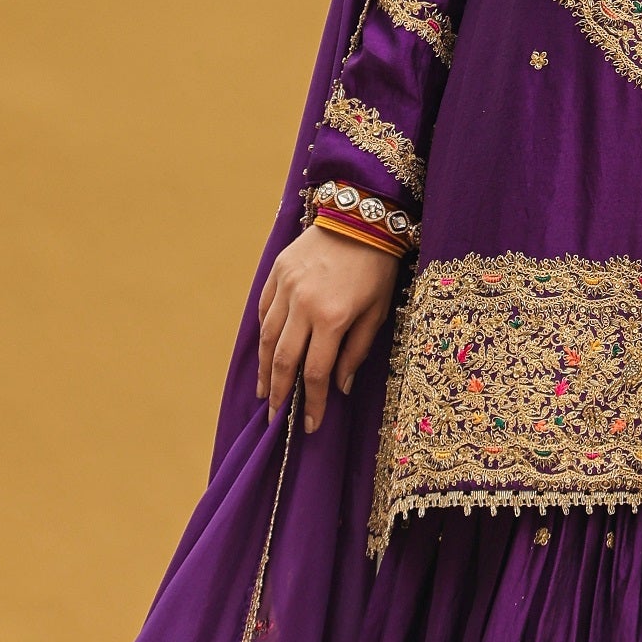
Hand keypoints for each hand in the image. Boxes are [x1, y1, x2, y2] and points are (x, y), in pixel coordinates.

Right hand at [256, 226, 399, 431]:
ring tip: (265, 391)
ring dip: (265, 369)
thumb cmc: (377, 267)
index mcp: (331, 318)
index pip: (314, 373)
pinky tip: (266, 351)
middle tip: (277, 417)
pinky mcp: (277, 273)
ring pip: (268, 337)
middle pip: (284, 361)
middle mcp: (302, 305)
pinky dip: (264, 333)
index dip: (312, 402)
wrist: (361, 217)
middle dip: (280, 394)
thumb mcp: (377, 312)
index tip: (310, 424)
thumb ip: (356, 351)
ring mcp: (286, 288)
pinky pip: (264, 310)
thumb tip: (340, 386)